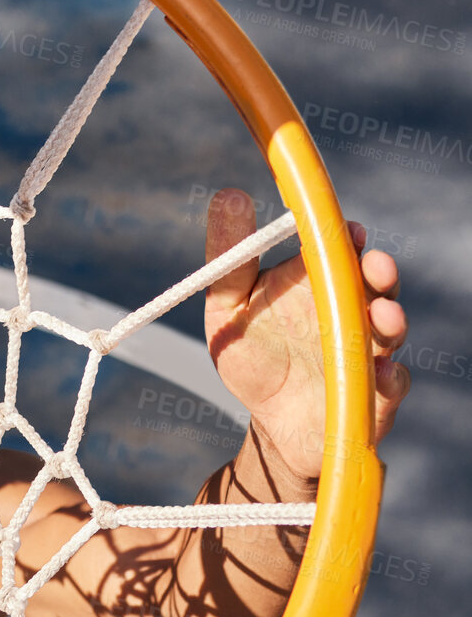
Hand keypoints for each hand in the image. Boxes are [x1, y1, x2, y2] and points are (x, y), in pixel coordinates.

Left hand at [204, 188, 409, 483]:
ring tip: (383, 313)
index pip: (336, 250)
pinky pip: (390, 385)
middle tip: (373, 264)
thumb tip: (228, 194)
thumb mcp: (227, 305)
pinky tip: (379, 374)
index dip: (344, 236)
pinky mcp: (375, 394)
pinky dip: (388, 378)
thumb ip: (228, 256)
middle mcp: (347, 310)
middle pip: (373, 283)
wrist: (271, 422)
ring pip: (389, 329)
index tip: (346, 228)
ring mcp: (367, 351)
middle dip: (379, 272)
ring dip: (390, 320)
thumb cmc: (251, 354)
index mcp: (314, 284)